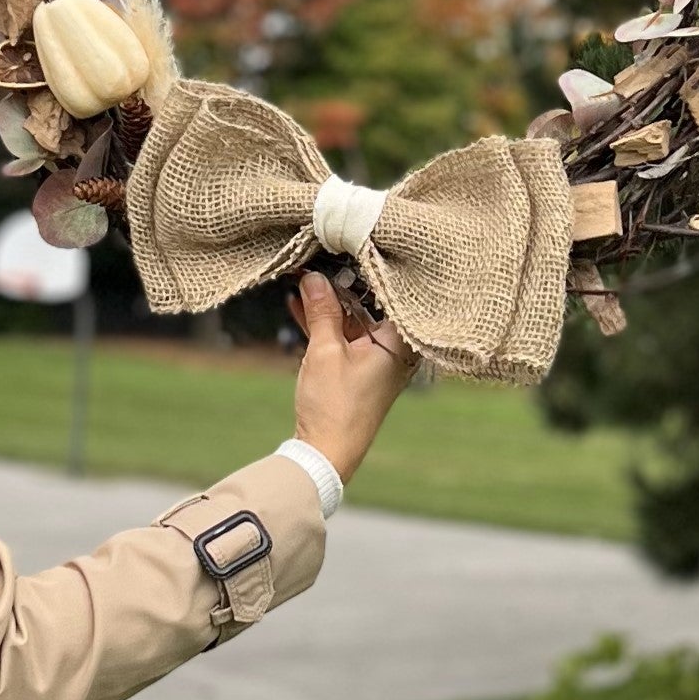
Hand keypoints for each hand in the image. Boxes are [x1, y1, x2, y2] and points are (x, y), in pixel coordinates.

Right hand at [290, 269, 417, 486]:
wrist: (328, 453)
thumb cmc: (336, 406)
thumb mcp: (325, 352)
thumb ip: (322, 311)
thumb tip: (314, 277)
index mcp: (399, 343)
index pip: (393, 293)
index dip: (372, 268)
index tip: (354, 246)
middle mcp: (394, 349)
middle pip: (372, 305)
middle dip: (343, 284)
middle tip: (321, 258)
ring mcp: (376, 360)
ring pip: (354, 320)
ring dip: (329, 303)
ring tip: (303, 277)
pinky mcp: (359, 369)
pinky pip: (344, 337)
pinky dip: (325, 323)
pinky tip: (299, 303)